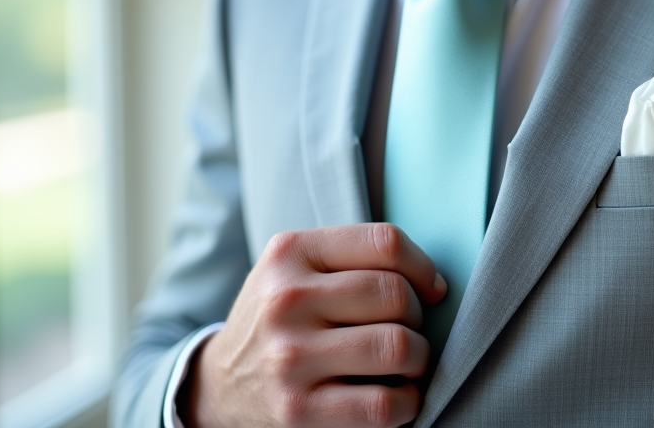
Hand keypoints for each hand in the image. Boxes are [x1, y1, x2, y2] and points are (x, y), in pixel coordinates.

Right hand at [179, 223, 446, 427]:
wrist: (219, 386)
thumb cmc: (282, 320)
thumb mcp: (298, 269)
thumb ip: (354, 259)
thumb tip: (435, 285)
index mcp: (290, 252)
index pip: (385, 242)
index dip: (423, 266)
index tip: (430, 288)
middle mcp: (285, 300)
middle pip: (396, 294)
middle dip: (418, 316)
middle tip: (409, 329)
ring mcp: (289, 357)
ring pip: (398, 346)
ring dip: (419, 359)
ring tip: (406, 363)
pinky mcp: (297, 411)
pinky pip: (385, 403)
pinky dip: (408, 402)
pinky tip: (398, 396)